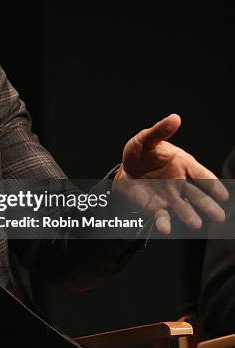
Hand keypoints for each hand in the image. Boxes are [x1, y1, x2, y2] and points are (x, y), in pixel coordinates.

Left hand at [114, 114, 228, 233]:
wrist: (124, 171)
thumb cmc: (140, 154)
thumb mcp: (146, 140)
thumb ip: (160, 131)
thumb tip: (175, 118)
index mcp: (184, 165)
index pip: (202, 175)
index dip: (213, 185)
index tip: (223, 195)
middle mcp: (181, 183)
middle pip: (197, 196)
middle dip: (208, 206)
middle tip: (219, 216)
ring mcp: (170, 197)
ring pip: (183, 209)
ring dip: (189, 216)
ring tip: (195, 224)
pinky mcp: (156, 208)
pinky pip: (162, 217)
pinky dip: (165, 223)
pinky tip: (166, 229)